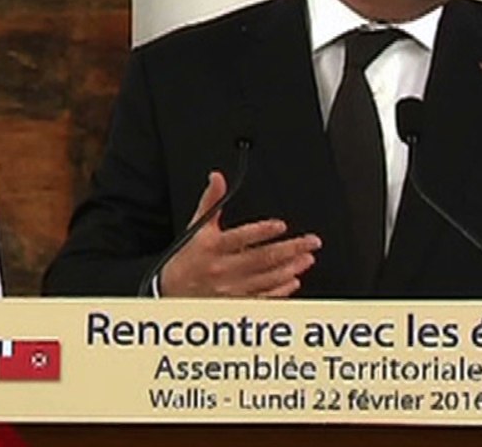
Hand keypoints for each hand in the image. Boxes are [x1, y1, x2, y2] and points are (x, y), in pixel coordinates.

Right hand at [159, 171, 321, 297]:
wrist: (170, 293)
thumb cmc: (187, 259)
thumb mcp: (195, 228)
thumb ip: (210, 202)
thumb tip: (217, 178)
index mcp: (212, 247)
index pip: (240, 237)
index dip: (262, 231)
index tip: (282, 225)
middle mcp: (223, 269)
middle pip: (261, 258)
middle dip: (290, 249)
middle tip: (311, 242)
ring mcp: (231, 289)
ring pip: (266, 279)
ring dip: (290, 268)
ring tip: (307, 258)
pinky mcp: (236, 303)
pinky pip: (262, 298)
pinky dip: (280, 291)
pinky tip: (293, 280)